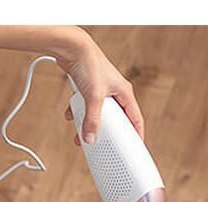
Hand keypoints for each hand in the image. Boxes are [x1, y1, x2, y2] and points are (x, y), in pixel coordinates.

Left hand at [57, 28, 144, 145]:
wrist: (71, 48)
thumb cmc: (89, 64)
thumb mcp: (94, 97)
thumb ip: (92, 120)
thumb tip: (89, 139)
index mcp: (124, 93)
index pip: (135, 118)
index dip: (136, 134)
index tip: (136, 148)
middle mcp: (115, 92)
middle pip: (115, 119)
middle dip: (107, 132)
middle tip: (104, 144)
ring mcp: (101, 90)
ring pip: (98, 114)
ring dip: (89, 124)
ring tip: (81, 135)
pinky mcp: (88, 88)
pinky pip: (85, 106)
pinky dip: (78, 113)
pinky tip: (70, 115)